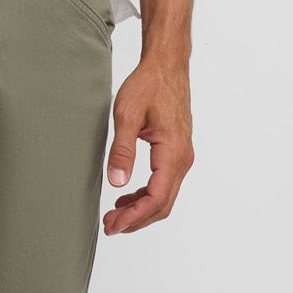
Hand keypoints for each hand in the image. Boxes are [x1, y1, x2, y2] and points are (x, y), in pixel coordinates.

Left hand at [103, 53, 193, 233]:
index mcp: (172, 153)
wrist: (167, 66)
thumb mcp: (127, 115)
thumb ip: (122, 150)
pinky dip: (146, 195)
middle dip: (136, 220)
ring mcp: (182, 156)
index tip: (113, 224)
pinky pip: (164, 183)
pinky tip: (126, 195)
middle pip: (162, 204)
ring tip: (114, 214)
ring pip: (164, 196)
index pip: (155, 198)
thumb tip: (117, 182)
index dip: (134, 217)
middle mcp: (182, 158)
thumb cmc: (149, 85)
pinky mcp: (177, 152)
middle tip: (109, 226)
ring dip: (140, 209)